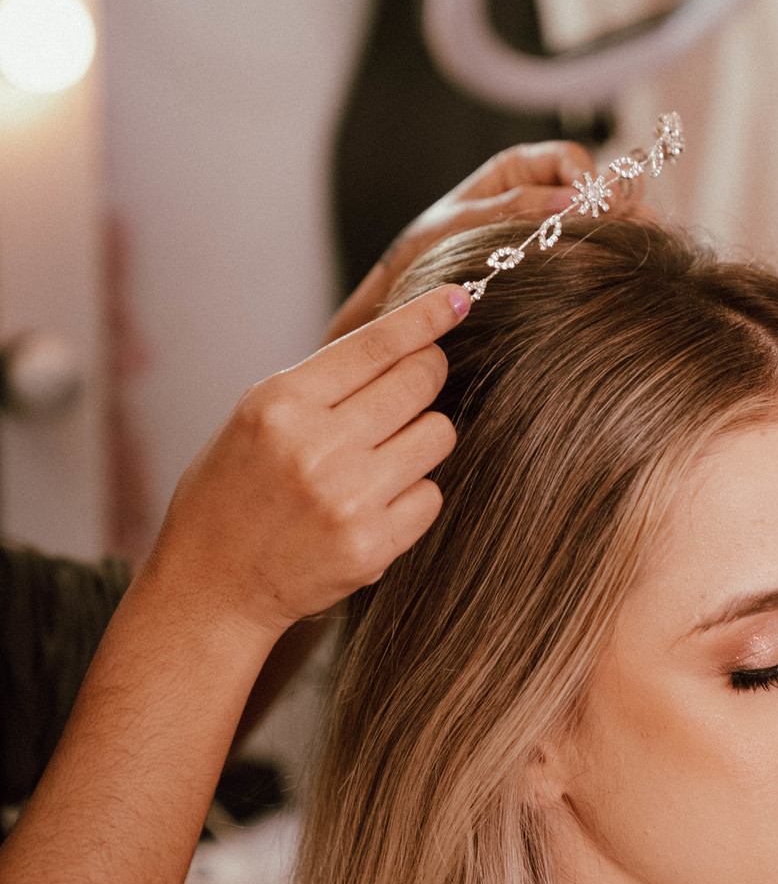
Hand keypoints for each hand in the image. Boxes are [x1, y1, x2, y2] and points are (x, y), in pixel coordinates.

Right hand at [141, 283, 465, 646]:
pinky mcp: (372, 547)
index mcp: (280, 404)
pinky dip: (415, 493)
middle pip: (419, 382)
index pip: (376, 344)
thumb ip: (323, 383)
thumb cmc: (233, 491)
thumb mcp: (256, 419)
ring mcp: (348, 499)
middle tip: (418, 383)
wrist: (211, 585)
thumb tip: (405, 340)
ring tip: (384, 454)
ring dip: (423, 436)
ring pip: (438, 435)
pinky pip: (432, 495)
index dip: (426, 317)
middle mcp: (316, 447)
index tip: (459, 298)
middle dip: (428, 374)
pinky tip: (378, 503)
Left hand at [325, 138, 645, 344]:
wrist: (413, 294)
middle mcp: (541, 193)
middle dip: (619, 202)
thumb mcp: (463, 222)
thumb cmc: (428, 250)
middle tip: (641, 220)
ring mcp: (552, 229)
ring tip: (646, 238)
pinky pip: (589, 250)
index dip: (589, 178)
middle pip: (595, 187)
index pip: (569, 160)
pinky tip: (626, 263)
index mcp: (518, 170)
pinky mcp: (556, 261)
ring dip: (623, 227)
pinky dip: (608, 253)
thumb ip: (515, 207)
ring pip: (599, 219)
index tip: (600, 201)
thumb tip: (569, 200)